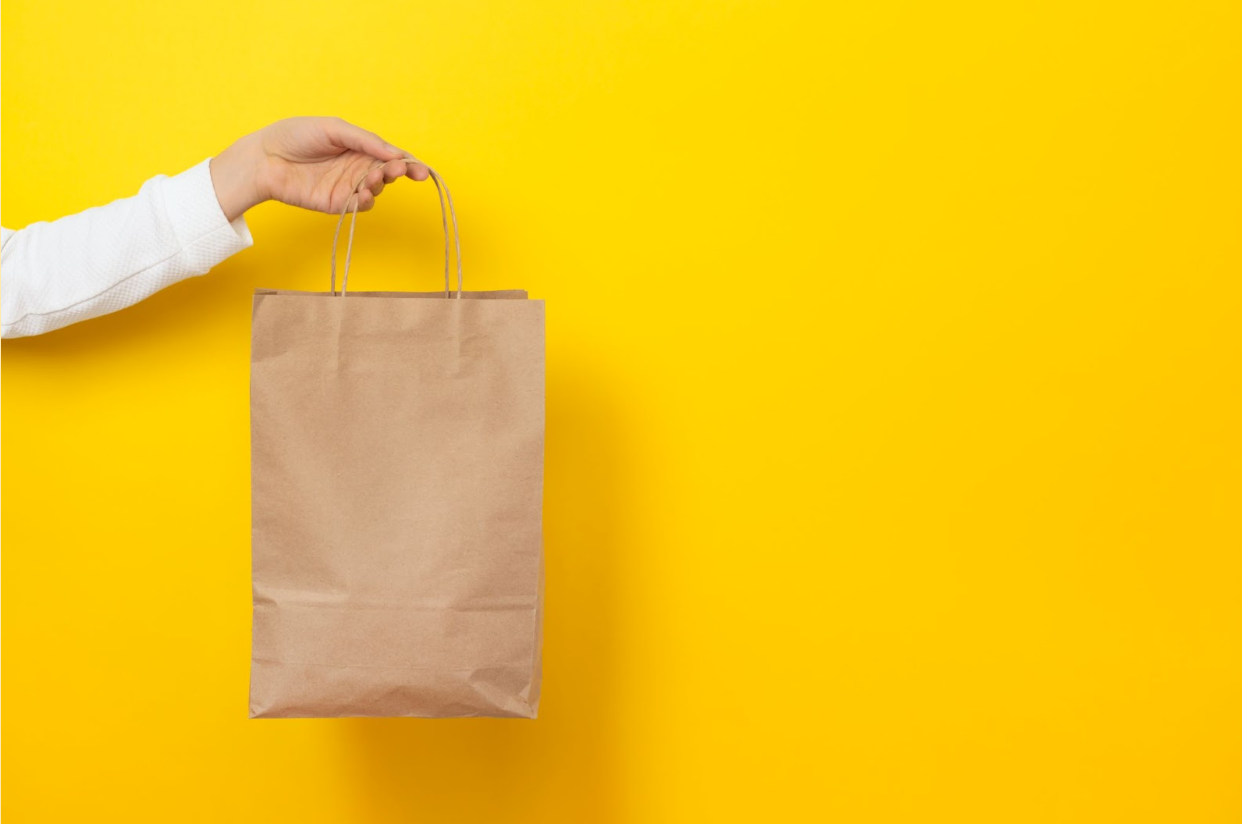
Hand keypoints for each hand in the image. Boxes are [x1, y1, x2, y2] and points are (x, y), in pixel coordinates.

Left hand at [209, 117, 430, 221]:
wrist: (265, 158)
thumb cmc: (295, 136)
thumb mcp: (334, 128)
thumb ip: (366, 140)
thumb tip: (396, 153)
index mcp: (359, 146)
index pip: (391, 155)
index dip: (408, 163)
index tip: (420, 170)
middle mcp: (357, 167)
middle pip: (389, 173)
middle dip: (397, 172)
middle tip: (396, 170)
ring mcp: (348, 186)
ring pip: (378, 190)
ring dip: (380, 185)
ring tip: (373, 179)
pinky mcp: (337, 203)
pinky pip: (361, 206)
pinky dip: (367, 201)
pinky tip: (362, 193)